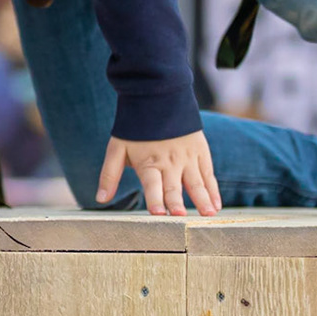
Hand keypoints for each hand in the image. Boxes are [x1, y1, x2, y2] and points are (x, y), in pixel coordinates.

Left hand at [98, 131, 221, 216]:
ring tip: (207, 214)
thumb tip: (100, 199)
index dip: (154, 199)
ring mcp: (187, 157)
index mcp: (148, 163)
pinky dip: (213, 190)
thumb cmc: (135, 129)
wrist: (158, 97)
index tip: (158, 213)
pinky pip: (208, 174)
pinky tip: (216, 205)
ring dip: (202, 199)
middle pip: (173, 186)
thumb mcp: (117, 149)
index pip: (152, 185)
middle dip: (176, 203)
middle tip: (181, 218)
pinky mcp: (200, 152)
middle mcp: (169, 162)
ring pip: (195, 182)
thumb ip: (109, 175)